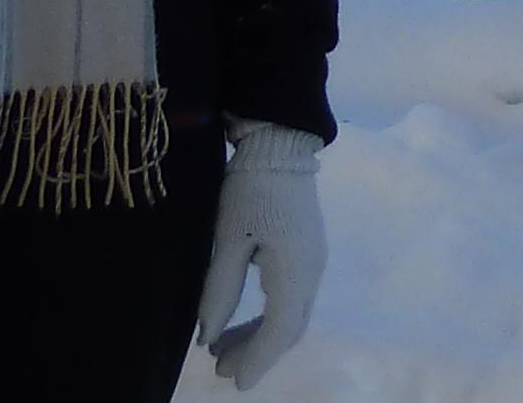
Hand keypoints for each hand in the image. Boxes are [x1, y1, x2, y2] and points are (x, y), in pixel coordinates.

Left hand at [201, 121, 325, 386]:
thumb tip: (208, 336)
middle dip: (256, 352)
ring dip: (260, 335)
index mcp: (295, 269)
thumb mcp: (228, 238)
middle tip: (219, 367)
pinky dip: (268, 316)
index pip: (280, 329)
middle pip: (289, 327)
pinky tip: (242, 319)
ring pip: (291, 314)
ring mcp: (313, 261)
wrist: (280, 144)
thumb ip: (220, 290)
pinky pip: (291, 297)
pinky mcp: (307, 251)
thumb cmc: (251, 189)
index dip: (258, 360)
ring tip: (222, 347)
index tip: (234, 383)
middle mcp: (312, 271)